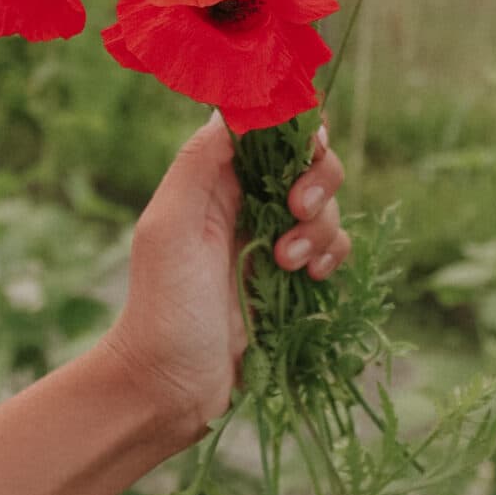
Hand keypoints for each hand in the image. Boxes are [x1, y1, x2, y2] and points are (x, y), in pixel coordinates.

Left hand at [95, 116, 349, 460]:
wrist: (171, 387)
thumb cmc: (162, 307)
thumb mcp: (169, 227)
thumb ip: (198, 163)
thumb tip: (233, 107)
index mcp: (214, 179)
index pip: (269, 129)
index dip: (296, 129)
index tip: (302, 153)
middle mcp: (245, 202)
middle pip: (310, 161)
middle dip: (317, 180)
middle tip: (294, 212)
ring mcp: (272, 240)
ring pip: (327, 206)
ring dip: (321, 227)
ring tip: (287, 263)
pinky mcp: (292, 279)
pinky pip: (333, 248)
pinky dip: (332, 255)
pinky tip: (312, 278)